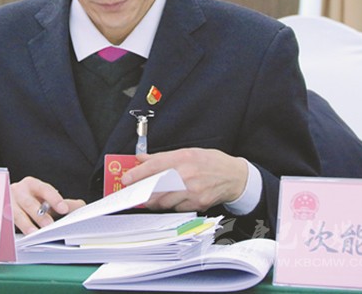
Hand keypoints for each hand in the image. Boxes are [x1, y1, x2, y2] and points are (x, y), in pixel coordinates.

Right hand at [10, 176, 85, 234]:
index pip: (43, 189)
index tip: (64, 208)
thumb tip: (81, 207)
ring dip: (26, 224)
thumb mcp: (46, 197)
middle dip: (39, 214)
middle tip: (49, 225)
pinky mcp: (1, 216)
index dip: (54, 198)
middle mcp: (18, 192)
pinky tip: (21, 237)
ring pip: (16, 214)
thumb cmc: (31, 199)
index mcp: (31, 185)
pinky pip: (6, 224)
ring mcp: (7, 204)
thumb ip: (63, 202)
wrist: (7, 199)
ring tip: (35, 234)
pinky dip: (13, 230)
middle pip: (28, 203)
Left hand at [119, 148, 247, 212]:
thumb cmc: (210, 162)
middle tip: (134, 193)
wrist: (234, 176)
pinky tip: (169, 200)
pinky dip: (170, 206)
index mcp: (182, 158)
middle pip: (156, 187)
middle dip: (142, 192)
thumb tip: (141, 158)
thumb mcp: (187, 152)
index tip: (126, 179)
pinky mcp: (198, 204)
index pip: (154, 166)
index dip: (137, 174)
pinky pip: (177, 208)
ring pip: (164, 201)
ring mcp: (193, 191)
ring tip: (149, 198)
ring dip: (153, 201)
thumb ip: (163, 157)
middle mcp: (187, 175)